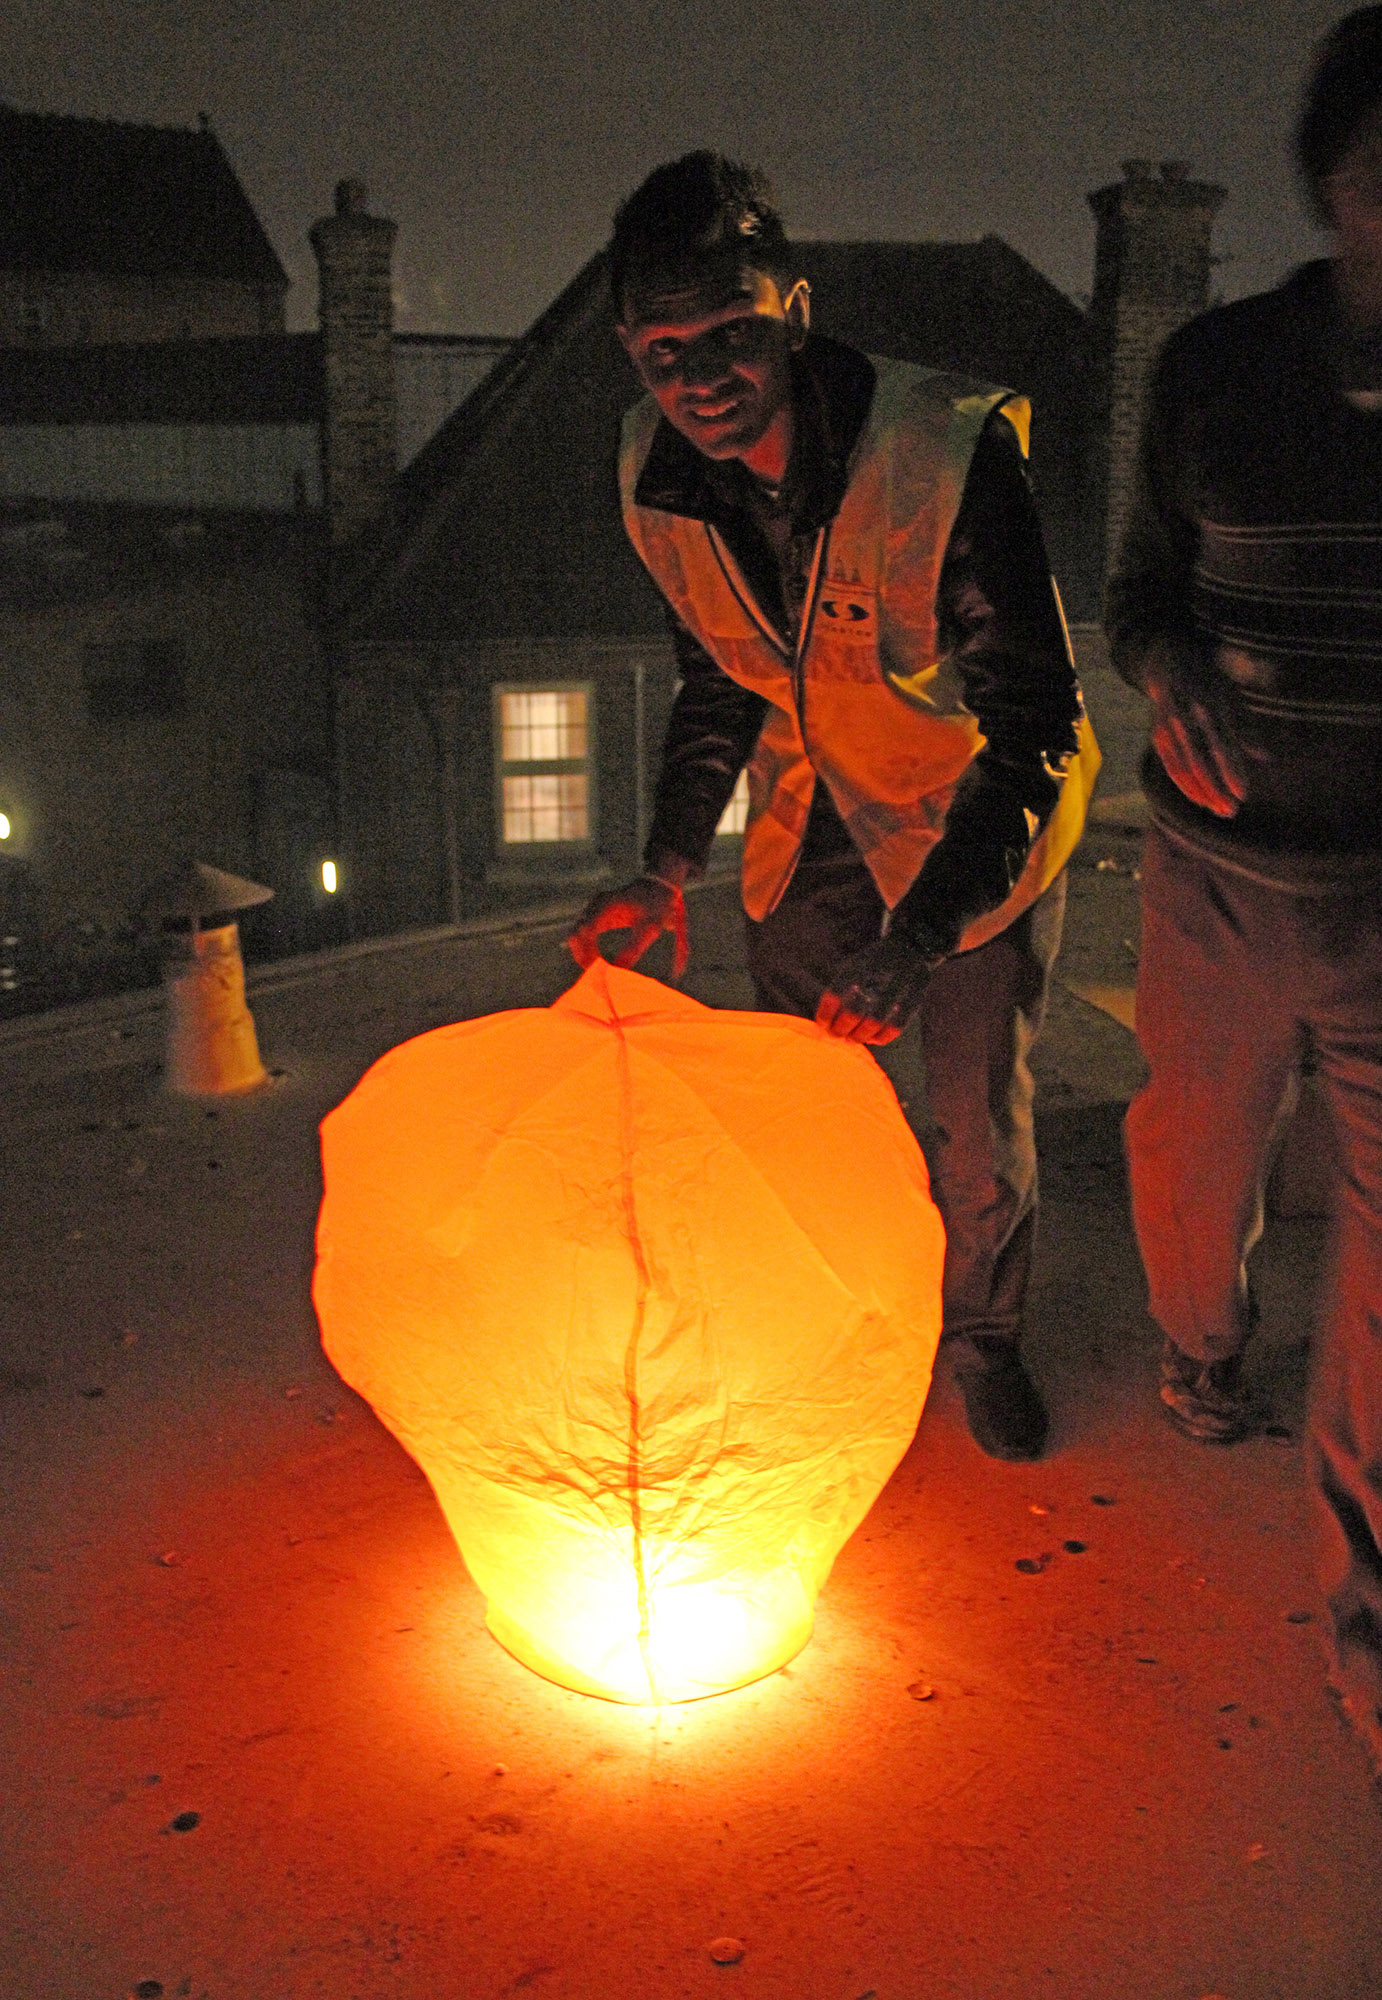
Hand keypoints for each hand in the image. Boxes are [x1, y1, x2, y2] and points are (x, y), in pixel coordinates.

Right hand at [567, 875, 688, 976]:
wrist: (658, 887)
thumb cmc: (656, 906)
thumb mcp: (648, 929)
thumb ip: (633, 949)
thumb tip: (618, 971)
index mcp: (604, 905)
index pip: (584, 931)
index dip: (586, 953)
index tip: (598, 970)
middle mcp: (595, 905)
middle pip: (575, 934)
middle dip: (582, 956)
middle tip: (595, 974)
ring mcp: (594, 910)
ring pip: (577, 935)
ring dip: (584, 953)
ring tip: (598, 970)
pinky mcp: (597, 916)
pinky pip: (585, 935)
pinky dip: (588, 949)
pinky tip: (599, 961)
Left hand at [816, 931, 936, 1044]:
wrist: (912, 945)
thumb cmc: (873, 964)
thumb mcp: (854, 965)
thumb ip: (840, 990)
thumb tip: (825, 1024)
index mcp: (858, 964)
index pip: (834, 994)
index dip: (826, 1015)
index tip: (824, 1026)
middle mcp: (879, 970)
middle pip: (853, 1012)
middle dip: (842, 1029)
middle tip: (839, 1035)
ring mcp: (901, 981)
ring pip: (875, 1021)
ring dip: (861, 1036)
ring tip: (855, 1038)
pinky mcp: (918, 993)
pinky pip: (898, 1025)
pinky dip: (883, 1037)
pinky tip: (874, 1038)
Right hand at [1144, 650, 1246, 817]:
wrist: (1167, 659)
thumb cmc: (1209, 681)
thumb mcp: (1231, 696)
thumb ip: (1246, 727)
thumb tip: (1266, 758)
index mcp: (1213, 702)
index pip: (1223, 744)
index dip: (1231, 771)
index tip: (1242, 795)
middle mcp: (1189, 713)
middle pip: (1201, 760)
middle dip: (1216, 788)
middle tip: (1230, 811)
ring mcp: (1170, 723)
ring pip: (1184, 766)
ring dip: (1200, 792)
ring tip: (1217, 810)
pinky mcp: (1157, 732)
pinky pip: (1170, 764)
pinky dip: (1184, 784)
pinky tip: (1198, 799)